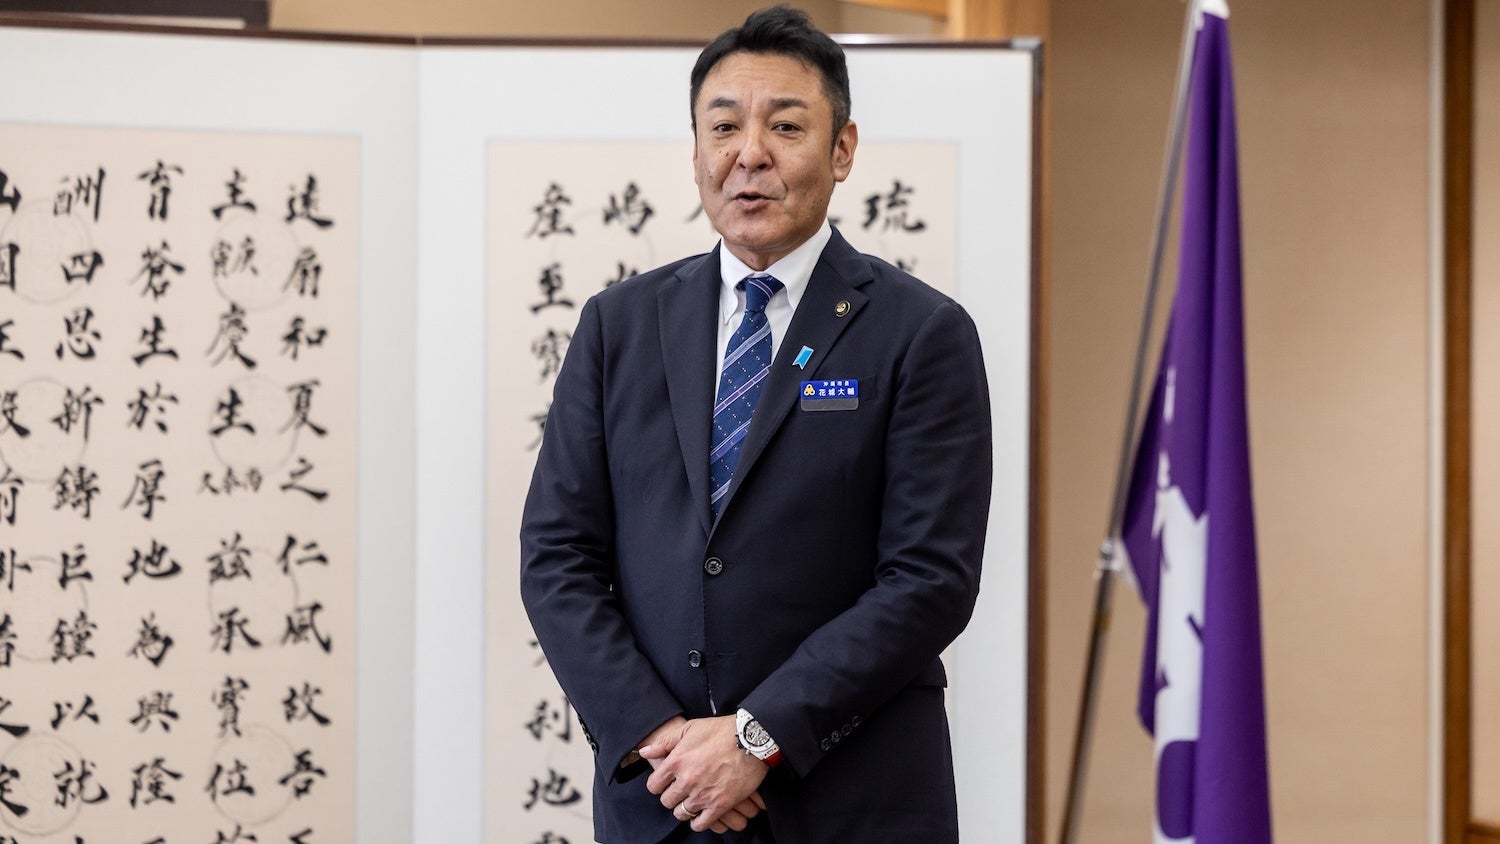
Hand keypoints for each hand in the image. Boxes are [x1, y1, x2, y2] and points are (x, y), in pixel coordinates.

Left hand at [640, 714, 769, 832]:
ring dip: (685, 809)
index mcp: (676, 761)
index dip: (659, 785)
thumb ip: (665, 742)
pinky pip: (701, 823)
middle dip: (672, 797)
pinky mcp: (720, 805)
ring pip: (682, 813)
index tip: (666, 783)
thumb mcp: (690, 728)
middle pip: (667, 801)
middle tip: (681, 791)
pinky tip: (701, 814)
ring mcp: (703, 794)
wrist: (751, 739)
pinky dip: (698, 822)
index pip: (654, 786)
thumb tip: (645, 752)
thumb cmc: (721, 731)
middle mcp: (686, 780)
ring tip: (692, 801)